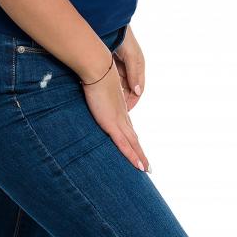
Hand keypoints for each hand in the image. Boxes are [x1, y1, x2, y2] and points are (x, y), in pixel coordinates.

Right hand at [80, 48, 149, 172]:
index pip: (128, 126)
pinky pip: (125, 145)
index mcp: (118, 107)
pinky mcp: (112, 123)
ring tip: (146, 169)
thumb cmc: (93, 74)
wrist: (97, 67)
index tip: (136, 147)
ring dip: (140, 157)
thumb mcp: (95, 88)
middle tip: (147, 165)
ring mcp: (119, 120)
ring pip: (133, 144)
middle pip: (133, 137)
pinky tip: (140, 166)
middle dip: (139, 151)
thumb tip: (89, 94)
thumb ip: (95, 96)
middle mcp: (122, 115)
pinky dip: (133, 156)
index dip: (132, 138)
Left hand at [113, 25, 145, 112]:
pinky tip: (100, 92)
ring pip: (119, 86)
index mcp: (139, 66)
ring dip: (115, 95)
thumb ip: (134, 73)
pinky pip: (111, 80)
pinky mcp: (111, 63)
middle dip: (122, 101)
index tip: (125, 112)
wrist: (110, 24)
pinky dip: (108, 87)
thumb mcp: (131, 56)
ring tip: (106, 105)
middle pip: (128, 90)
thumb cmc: (123, 37)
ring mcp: (121, 65)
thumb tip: (137, 91)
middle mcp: (131, 67)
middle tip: (114, 112)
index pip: (138, 90)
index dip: (132, 101)